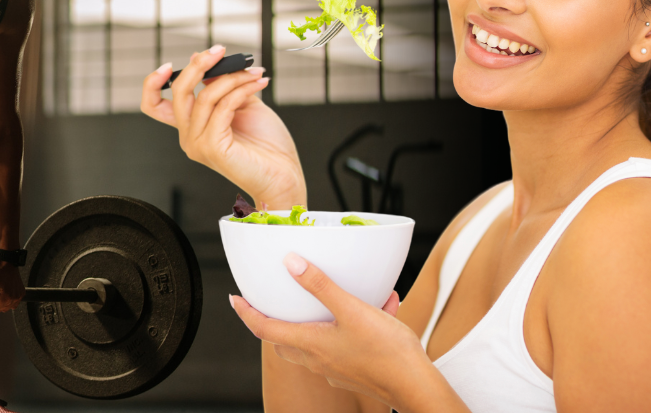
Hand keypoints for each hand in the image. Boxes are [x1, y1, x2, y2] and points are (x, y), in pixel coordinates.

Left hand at [0, 260, 24, 312]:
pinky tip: (6, 293)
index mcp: (7, 296)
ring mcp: (19, 296)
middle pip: (2, 309)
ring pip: (9, 307)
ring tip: (0, 292)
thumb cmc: (0, 268)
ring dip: (3, 303)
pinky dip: (10, 301)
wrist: (9, 262)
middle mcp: (15, 297)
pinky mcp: (22, 293)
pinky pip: (15, 303)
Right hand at [140, 45, 306, 208]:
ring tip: (255, 73)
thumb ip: (223, 85)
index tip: (171, 64)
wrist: (284, 174)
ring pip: (206, 95)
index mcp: (191, 127)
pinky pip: (223, 107)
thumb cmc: (266, 144)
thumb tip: (204, 61)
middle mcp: (188, 136)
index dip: (153, 82)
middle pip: (178, 91)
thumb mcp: (242, 103)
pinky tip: (260, 84)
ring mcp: (197, 143)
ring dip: (234, 77)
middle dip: (199, 65)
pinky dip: (242, 90)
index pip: (154, 105)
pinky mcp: (211, 147)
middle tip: (220, 50)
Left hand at [230, 253, 426, 408]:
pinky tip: (380, 306)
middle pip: (284, 340)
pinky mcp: (354, 371)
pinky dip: (351, 324)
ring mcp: (335, 368)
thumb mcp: (351, 309)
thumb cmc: (385, 352)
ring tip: (342, 293)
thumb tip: (291, 264)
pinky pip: (344, 343)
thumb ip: (321, 286)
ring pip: (314, 341)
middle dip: (275, 321)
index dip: (246, 313)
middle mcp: (317, 360)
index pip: (264, 329)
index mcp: (310, 345)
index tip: (234, 299)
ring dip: (320, 318)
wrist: (416, 386)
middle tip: (272, 302)